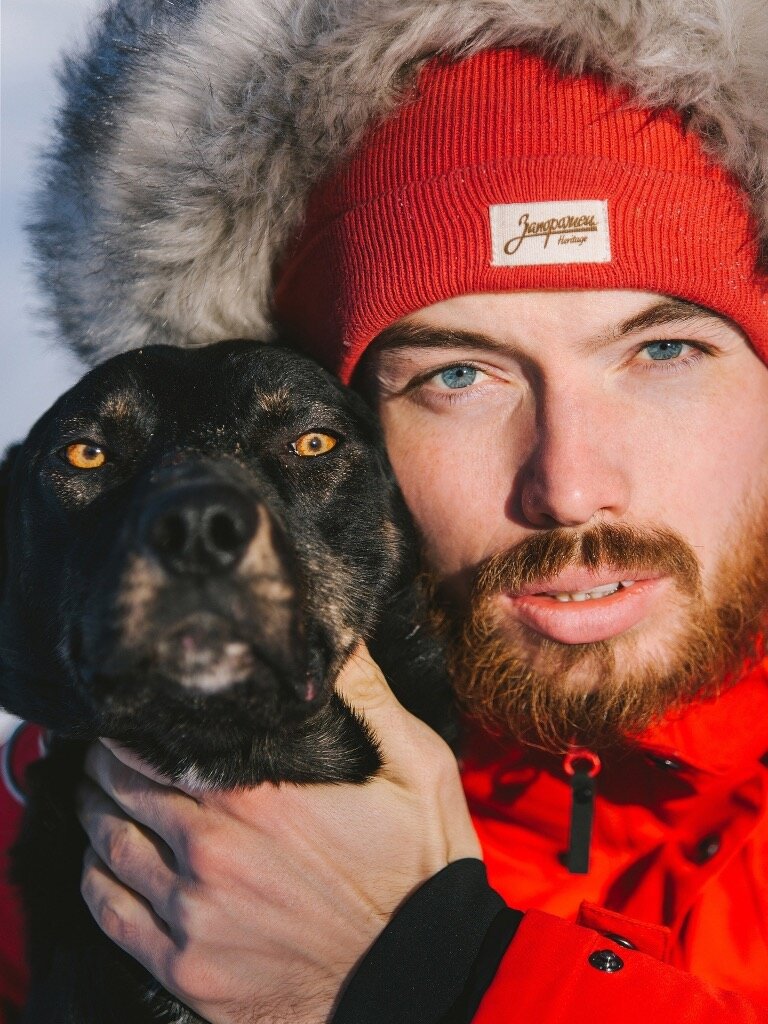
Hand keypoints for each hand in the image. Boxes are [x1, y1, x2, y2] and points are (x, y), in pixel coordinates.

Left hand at [76, 644, 480, 1023]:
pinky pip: (112, 917)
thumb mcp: (416, 764)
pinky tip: (100, 863)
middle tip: (107, 747)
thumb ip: (366, 694)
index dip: (133, 722)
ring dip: (95, 812)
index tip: (131, 710)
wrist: (424, 970)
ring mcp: (196, 915)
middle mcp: (212, 850)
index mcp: (256, 793)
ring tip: (96, 794)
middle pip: (120, 788)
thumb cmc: (420, 864)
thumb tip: (334, 634)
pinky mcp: (190, 969)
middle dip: (107, 761)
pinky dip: (95, 881)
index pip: (154, 742)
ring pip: (108, 847)